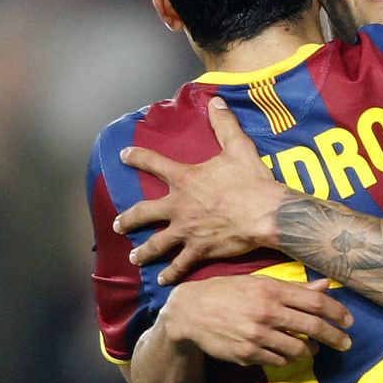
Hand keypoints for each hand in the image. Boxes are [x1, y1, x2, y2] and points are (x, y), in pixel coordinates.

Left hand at [114, 97, 286, 284]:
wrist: (264, 213)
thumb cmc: (251, 181)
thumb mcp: (238, 147)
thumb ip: (224, 124)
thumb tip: (216, 101)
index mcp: (184, 179)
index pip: (153, 163)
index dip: (136, 157)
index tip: (124, 155)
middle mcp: (178, 206)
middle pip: (143, 212)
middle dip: (128, 218)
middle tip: (117, 223)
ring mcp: (186, 231)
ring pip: (156, 244)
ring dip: (143, 251)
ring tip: (134, 257)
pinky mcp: (199, 250)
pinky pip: (180, 265)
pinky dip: (171, 274)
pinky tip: (163, 281)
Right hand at [161, 274, 351, 366]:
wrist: (189, 312)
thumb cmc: (227, 292)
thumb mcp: (259, 282)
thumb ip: (293, 288)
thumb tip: (325, 286)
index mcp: (271, 289)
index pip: (315, 301)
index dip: (337, 311)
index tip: (348, 321)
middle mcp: (266, 312)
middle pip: (313, 326)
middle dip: (335, 336)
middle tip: (346, 342)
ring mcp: (257, 335)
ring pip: (298, 348)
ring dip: (311, 350)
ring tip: (315, 349)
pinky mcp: (247, 354)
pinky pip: (279, 360)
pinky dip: (289, 358)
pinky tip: (290, 354)